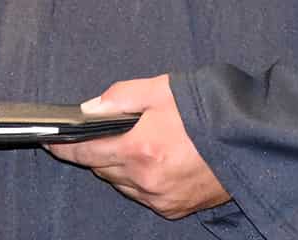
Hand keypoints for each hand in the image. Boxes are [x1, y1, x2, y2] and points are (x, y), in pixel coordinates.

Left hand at [45, 75, 229, 219]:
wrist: (246, 138)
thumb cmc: (202, 108)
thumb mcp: (158, 89)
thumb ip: (119, 97)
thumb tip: (89, 109)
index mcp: (139, 149)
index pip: (87, 153)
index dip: (65, 147)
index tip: (50, 141)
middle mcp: (147, 180)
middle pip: (104, 170)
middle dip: (99, 151)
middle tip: (109, 131)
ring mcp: (162, 199)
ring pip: (123, 185)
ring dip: (120, 167)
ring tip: (136, 143)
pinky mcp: (176, 209)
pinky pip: (144, 196)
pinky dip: (140, 180)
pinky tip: (153, 160)